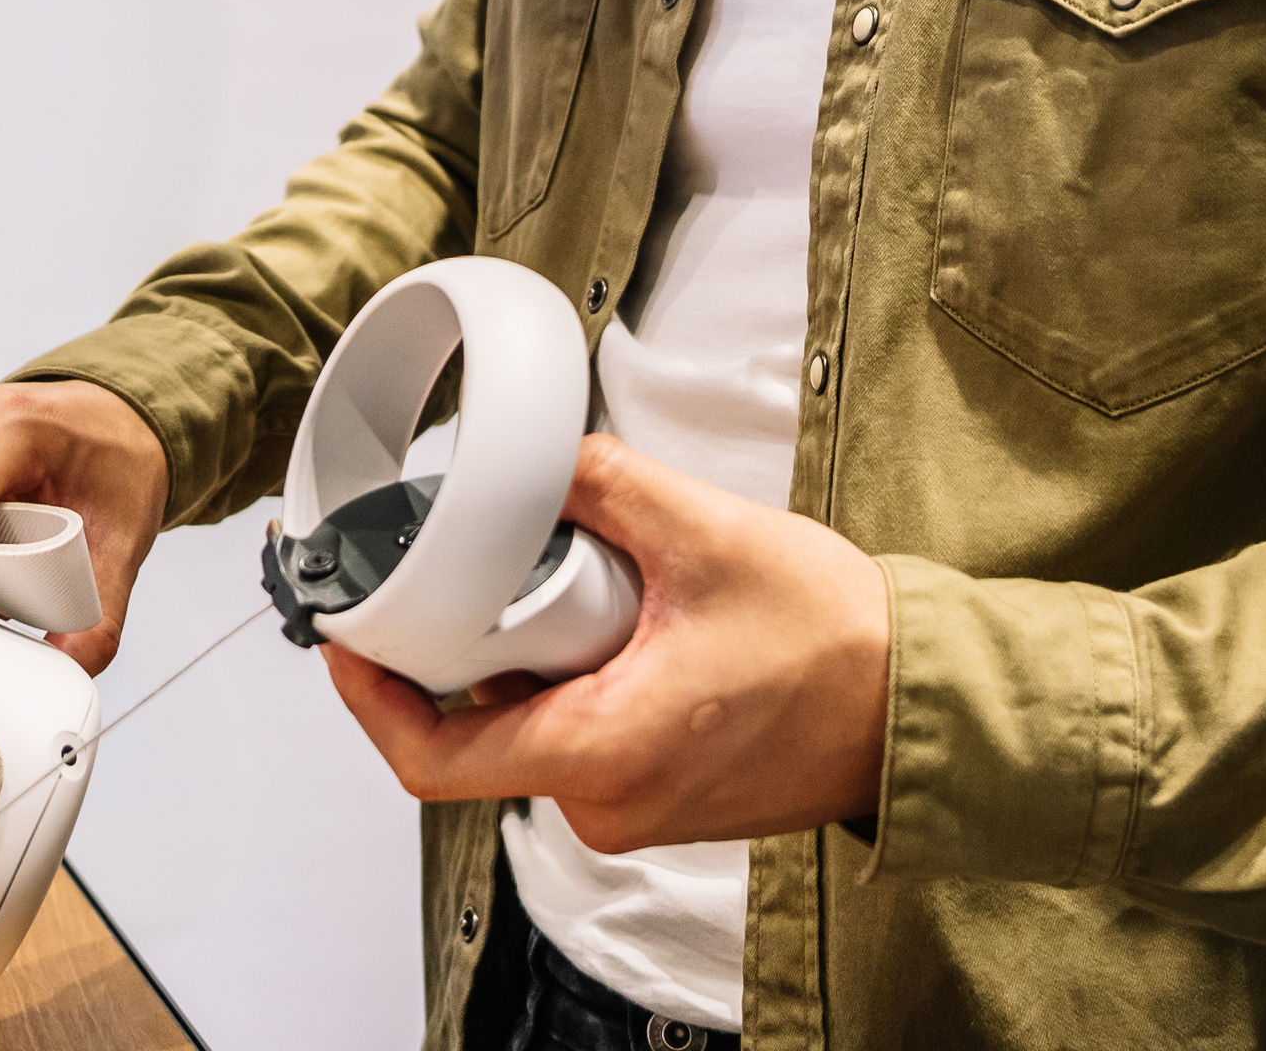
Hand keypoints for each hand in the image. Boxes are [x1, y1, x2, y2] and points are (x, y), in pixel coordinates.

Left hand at [321, 434, 892, 851]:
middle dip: (481, 642)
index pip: (432, 757)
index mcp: (598, 752)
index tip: (347, 640)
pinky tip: (631, 621)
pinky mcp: (662, 796)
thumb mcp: (705, 534)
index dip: (370, 699)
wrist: (918, 704)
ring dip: (544, 655)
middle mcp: (605, 802)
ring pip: (539, 726)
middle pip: (484, 727)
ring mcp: (634, 807)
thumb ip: (604, 482)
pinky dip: (585, 677)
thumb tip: (539, 457)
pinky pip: (587, 735)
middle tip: (504, 563)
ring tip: (604, 585)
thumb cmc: (836, 645)